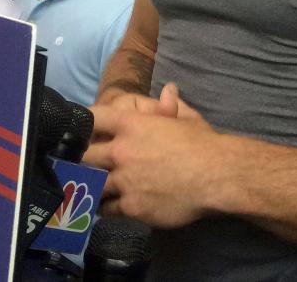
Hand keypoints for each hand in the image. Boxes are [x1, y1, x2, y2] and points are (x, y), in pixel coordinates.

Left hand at [85, 83, 222, 227]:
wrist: (217, 176)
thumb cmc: (202, 142)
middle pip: (85, 155)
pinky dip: (109, 206)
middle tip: (85, 162)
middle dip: (82, 158)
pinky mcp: (132, 207)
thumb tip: (169, 88)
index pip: (93, 118)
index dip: (83, 122)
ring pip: (93, 184)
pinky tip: (112, 204)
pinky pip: (108, 208)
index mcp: (132, 124)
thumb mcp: (186, 118)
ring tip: (91, 187)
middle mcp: (122, 151)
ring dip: (93, 185)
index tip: (79, 129)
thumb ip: (170, 105)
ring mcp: (125, 181)